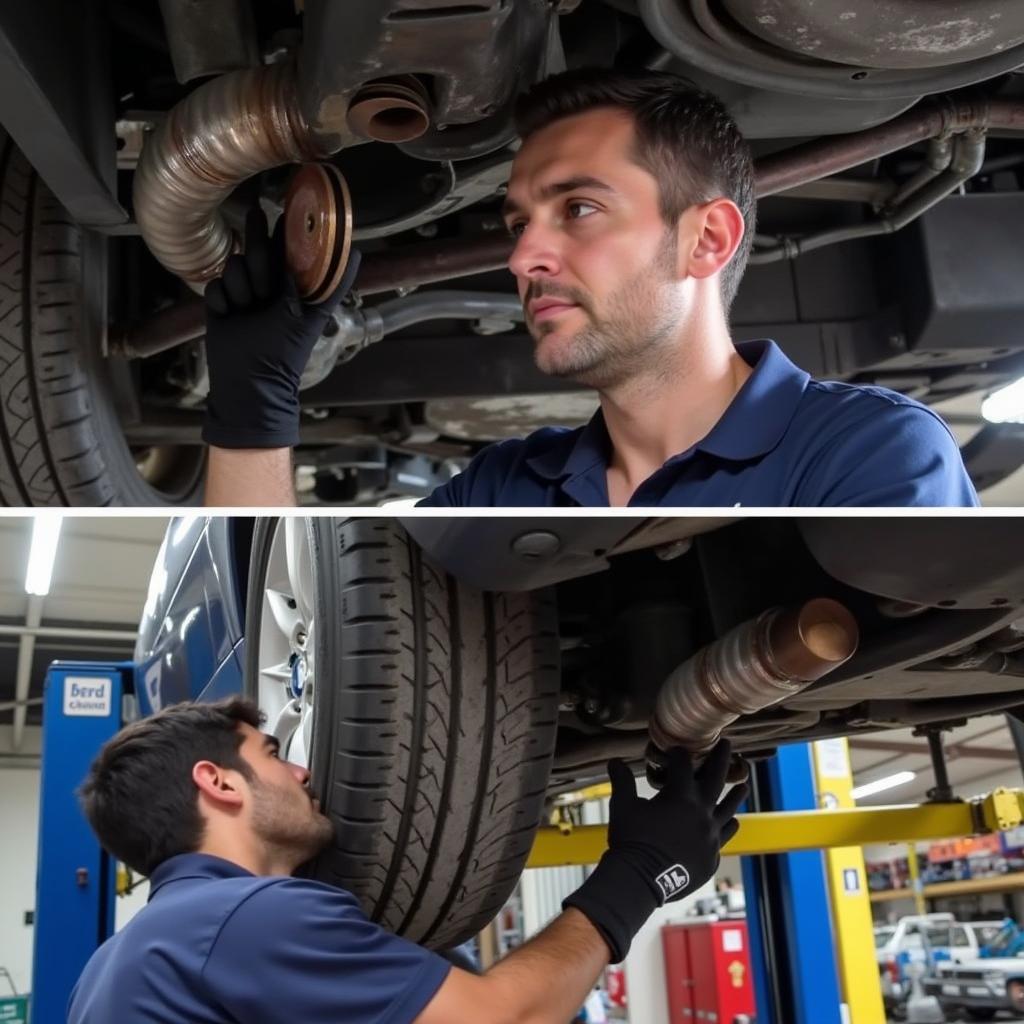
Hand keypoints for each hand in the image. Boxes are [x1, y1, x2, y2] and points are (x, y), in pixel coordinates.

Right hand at [202, 206, 361, 448]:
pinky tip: (228, 316)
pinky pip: (215, 286)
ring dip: (240, 286)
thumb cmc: (284, 352)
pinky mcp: (220, 304)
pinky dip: (221, 300)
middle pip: (257, 249)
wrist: (250, 381)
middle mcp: (267, 286)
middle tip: (260, 269)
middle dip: (258, 253)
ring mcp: (243, 294)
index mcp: (291, 286)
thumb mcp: (312, 315)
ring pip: (235, 266)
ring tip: (246, 309)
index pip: (286, 249)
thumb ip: (330, 285)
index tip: (276, 214)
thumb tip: (354, 252)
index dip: (281, 232)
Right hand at [562, 740, 747, 962]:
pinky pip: (723, 837)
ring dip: (736, 795)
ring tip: (744, 785)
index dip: (679, 754)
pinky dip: (728, 827)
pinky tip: (733, 823)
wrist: (640, 879)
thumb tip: (613, 761)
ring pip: (728, 809)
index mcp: (680, 795)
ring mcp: (710, 835)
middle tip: (728, 744)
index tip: (678, 749)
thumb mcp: (623, 806)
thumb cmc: (631, 839)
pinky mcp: (711, 856)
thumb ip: (622, 781)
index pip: (684, 765)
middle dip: (721, 759)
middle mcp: (701, 812)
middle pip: (716, 779)